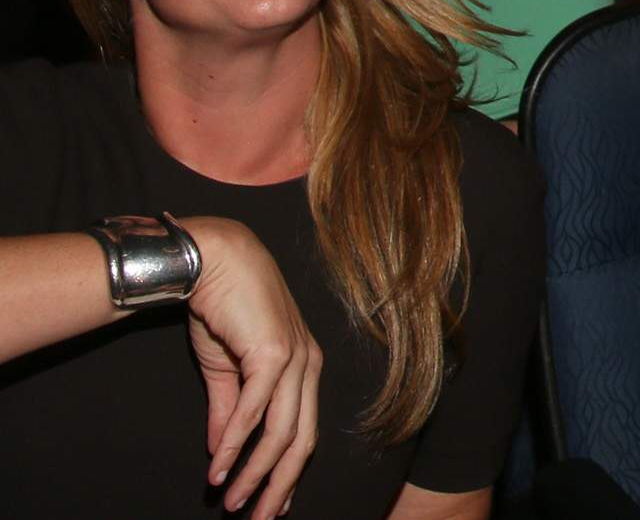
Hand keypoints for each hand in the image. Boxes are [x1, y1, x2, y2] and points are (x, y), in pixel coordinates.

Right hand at [178, 214, 321, 519]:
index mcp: (304, 368)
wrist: (213, 262)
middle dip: (279, 485)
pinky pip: (255, 410)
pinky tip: (218, 469)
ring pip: (281, 432)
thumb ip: (229, 411)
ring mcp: (296, 358)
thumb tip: (223, 453)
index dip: (289, 473)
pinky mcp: (274, 351)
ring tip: (233, 504)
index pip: (304, 431)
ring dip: (255, 472)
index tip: (273, 506)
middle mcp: (309, 365)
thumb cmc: (224, 311)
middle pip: (301, 440)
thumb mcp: (226, 370)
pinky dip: (235, 444)